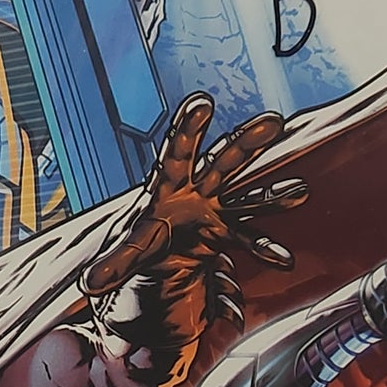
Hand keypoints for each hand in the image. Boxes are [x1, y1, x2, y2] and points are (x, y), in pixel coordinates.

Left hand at [81, 94, 307, 311]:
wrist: (155, 260)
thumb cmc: (140, 242)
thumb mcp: (126, 252)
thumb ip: (112, 265)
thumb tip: (88, 284)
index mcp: (168, 186)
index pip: (178, 153)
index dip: (189, 129)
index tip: (203, 101)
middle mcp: (197, 191)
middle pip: (224, 162)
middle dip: (247, 143)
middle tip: (273, 121)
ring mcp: (216, 210)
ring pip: (248, 195)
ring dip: (272, 195)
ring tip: (299, 191)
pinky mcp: (226, 233)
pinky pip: (248, 239)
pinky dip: (263, 250)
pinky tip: (282, 261)